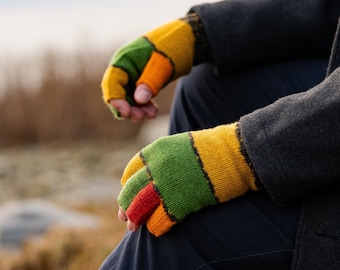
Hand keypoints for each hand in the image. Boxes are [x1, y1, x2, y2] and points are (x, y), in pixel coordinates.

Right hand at [101, 19, 194, 119]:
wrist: (186, 41)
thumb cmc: (172, 47)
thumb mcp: (162, 65)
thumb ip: (149, 82)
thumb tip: (138, 100)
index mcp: (124, 60)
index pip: (112, 83)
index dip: (116, 100)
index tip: (127, 112)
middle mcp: (125, 70)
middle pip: (118, 95)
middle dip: (128, 108)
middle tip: (142, 116)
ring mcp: (133, 78)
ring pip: (129, 100)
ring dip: (138, 110)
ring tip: (152, 114)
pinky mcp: (142, 84)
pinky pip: (138, 100)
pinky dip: (144, 107)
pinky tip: (153, 111)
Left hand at [117, 123, 258, 235]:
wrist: (235, 153)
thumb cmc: (210, 150)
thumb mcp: (179, 146)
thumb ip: (161, 160)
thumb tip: (149, 179)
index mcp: (155, 151)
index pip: (130, 173)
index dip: (128, 187)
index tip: (130, 194)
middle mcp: (156, 167)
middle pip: (130, 192)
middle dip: (126, 206)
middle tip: (127, 216)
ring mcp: (166, 186)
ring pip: (138, 208)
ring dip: (135, 219)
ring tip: (135, 226)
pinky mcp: (179, 203)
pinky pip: (157, 221)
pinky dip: (155, 227)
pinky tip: (158, 228)